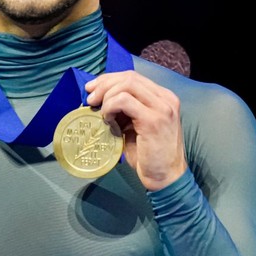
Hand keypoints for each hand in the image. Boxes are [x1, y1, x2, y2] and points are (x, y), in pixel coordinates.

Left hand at [84, 70, 187, 190]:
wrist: (165, 178)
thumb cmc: (149, 155)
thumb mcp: (136, 126)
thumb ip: (125, 111)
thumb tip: (98, 99)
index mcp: (163, 97)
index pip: (133, 77)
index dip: (109, 79)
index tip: (92, 89)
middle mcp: (166, 98)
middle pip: (129, 77)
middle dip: (104, 84)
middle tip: (90, 99)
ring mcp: (162, 108)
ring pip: (127, 85)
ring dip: (107, 96)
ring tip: (101, 114)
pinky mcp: (153, 120)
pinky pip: (124, 101)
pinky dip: (111, 106)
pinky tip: (108, 120)